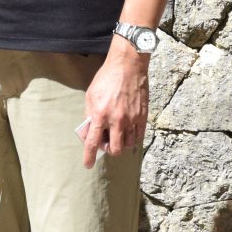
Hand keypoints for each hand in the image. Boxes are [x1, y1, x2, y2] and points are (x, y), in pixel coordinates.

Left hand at [79, 43, 148, 167]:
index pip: (92, 142)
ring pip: (128, 145)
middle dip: (109, 149)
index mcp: (100, 114)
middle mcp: (116, 120)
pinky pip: (138, 136)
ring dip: (121, 143)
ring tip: (118, 133)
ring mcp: (131, 119)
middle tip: (106, 141)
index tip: (88, 165)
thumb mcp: (90, 95)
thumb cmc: (106, 79)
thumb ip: (89, 116)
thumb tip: (89, 132)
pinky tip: (128, 130)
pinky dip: (132, 138)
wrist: (128, 66)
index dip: (89, 156)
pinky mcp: (143, 116)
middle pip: (114, 149)